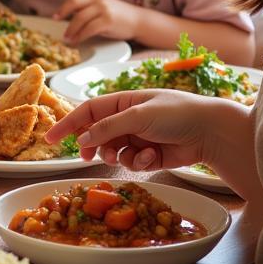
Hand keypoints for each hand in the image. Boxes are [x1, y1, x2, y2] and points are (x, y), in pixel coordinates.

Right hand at [44, 88, 210, 170]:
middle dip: (91, 145)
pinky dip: (138, 161)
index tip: (50, 138)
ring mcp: (139, 137)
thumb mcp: (138, 115)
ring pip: (112, 151)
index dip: (68, 123)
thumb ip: (107, 128)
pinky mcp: (150, 155)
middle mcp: (128, 119)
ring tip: (121, 156)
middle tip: (85, 157)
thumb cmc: (177, 113)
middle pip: (96, 134)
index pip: (87, 111)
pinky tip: (152, 156)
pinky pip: (131, 161)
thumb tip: (82, 140)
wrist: (212, 132)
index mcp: (123, 102)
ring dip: (114, 155)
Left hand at [53, 0, 140, 42]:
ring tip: (69, 39)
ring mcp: (104, 10)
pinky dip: (81, 36)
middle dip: (64, 20)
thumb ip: (88, 10)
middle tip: (61, 32)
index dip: (62, 9)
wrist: (139, 21)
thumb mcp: (102, 8)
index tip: (55, 17)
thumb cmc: (119, 17)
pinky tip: (78, 40)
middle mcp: (98, 0)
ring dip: (72, 31)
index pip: (73, 0)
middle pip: (74, 8)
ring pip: (80, 19)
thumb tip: (71, 20)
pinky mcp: (108, 21)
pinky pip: (89, 29)